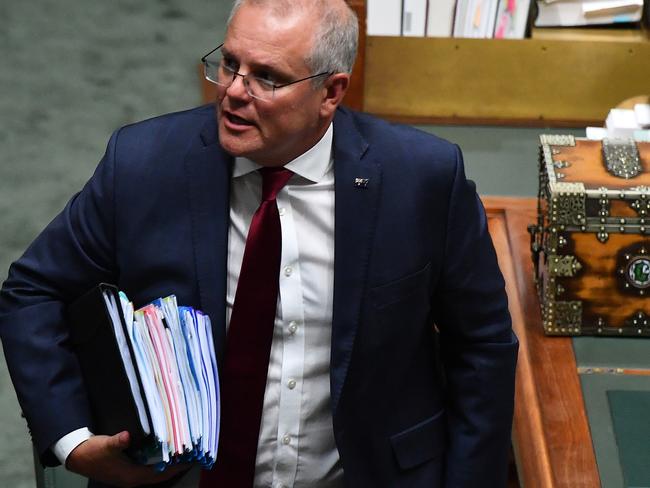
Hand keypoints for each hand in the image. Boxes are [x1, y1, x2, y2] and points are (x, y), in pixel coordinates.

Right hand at [66, 431, 186, 486]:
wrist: (77, 456)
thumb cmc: (92, 452)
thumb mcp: (106, 445)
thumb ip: (118, 441)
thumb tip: (127, 436)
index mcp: (130, 475)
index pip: (158, 474)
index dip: (174, 468)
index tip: (188, 461)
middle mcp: (131, 478)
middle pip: (158, 476)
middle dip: (173, 467)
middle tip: (189, 456)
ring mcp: (128, 476)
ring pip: (152, 473)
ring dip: (165, 466)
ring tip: (179, 454)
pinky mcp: (124, 471)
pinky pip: (146, 469)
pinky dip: (156, 463)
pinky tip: (161, 454)